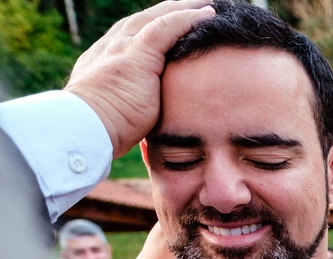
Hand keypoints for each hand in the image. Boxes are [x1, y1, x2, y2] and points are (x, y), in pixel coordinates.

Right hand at [65, 0, 215, 156]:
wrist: (84, 130)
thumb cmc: (102, 131)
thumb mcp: (116, 111)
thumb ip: (131, 105)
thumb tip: (142, 118)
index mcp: (104, 60)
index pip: (131, 36)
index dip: (152, 27)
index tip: (171, 25)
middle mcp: (111, 47)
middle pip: (143, 21)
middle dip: (168, 12)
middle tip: (193, 6)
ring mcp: (122, 48)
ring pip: (156, 18)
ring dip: (182, 10)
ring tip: (206, 6)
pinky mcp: (136, 55)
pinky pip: (166, 28)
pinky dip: (187, 18)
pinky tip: (206, 14)